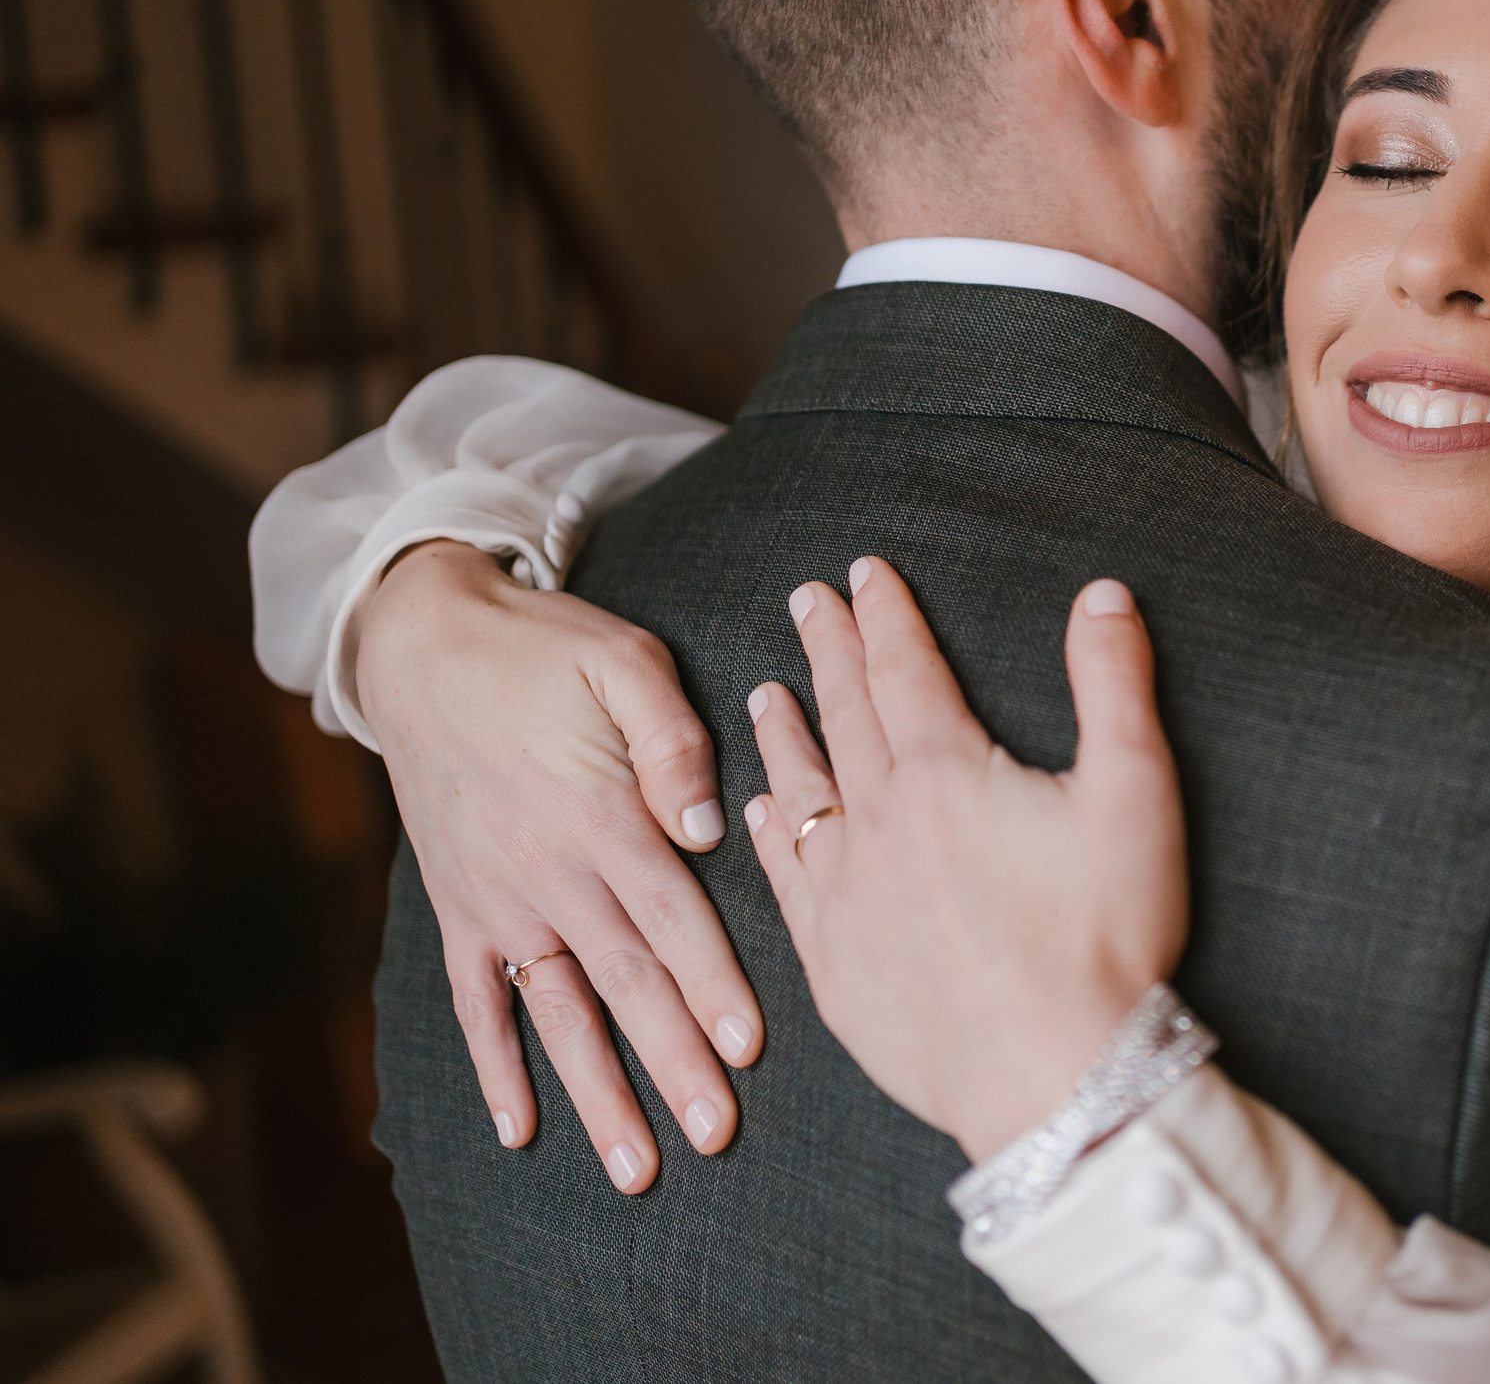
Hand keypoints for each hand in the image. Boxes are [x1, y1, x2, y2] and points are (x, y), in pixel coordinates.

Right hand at [357, 541, 762, 1191]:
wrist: (423, 642)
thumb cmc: (546, 648)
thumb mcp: (625, 659)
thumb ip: (673, 739)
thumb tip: (709, 824)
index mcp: (605, 816)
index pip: (674, 918)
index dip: (712, 985)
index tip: (746, 1050)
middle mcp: (551, 872)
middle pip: (627, 984)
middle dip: (673, 1064)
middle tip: (715, 1134)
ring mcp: (500, 898)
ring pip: (560, 1013)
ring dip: (598, 1093)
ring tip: (636, 1167)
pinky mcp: (461, 906)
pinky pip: (478, 1001)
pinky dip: (496, 1067)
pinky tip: (520, 1132)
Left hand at [741, 557, 1185, 1162]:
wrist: (1052, 1079)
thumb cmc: (1103, 938)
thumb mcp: (1134, 792)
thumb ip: (1114, 683)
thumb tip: (1104, 593)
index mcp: (944, 773)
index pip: (904, 669)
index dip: (885, 614)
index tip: (863, 572)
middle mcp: (877, 822)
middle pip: (844, 715)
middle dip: (827, 651)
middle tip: (805, 601)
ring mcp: (845, 896)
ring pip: (801, 791)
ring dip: (785, 734)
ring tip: (765, 692)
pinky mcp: (834, 966)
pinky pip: (786, 880)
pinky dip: (771, 833)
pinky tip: (760, 813)